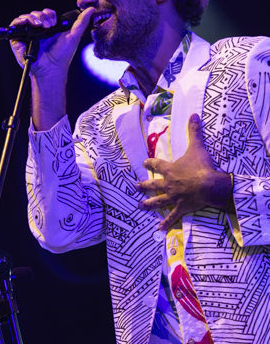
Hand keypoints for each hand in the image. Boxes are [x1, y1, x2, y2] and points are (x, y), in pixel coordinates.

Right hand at [9, 7, 94, 79]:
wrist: (51, 68)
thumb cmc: (62, 56)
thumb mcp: (74, 36)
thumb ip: (82, 22)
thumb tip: (91, 9)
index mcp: (49, 29)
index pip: (46, 14)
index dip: (49, 14)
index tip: (54, 22)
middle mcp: (37, 31)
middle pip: (36, 14)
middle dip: (42, 16)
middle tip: (48, 25)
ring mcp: (27, 35)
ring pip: (26, 17)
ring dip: (32, 17)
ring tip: (39, 25)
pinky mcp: (17, 39)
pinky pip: (14, 24)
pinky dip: (20, 20)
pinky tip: (28, 24)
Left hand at [136, 114, 232, 229]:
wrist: (209, 185)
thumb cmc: (201, 166)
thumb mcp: (196, 146)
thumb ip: (193, 131)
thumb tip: (193, 114)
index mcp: (170, 169)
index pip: (156, 164)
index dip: (150, 163)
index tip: (144, 163)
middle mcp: (168, 184)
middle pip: (152, 185)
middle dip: (143, 185)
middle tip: (135, 186)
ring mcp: (173, 197)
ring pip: (157, 201)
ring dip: (148, 203)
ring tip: (140, 206)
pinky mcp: (180, 208)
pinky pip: (171, 217)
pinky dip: (165, 223)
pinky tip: (159, 229)